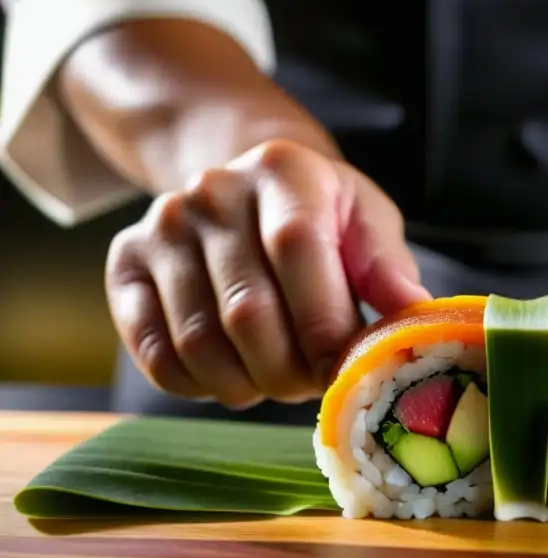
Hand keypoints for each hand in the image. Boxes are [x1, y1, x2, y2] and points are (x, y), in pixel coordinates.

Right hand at [106, 139, 431, 407]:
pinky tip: (233, 377)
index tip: (347, 373)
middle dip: (291, 371)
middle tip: (314, 385)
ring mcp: (161, 227)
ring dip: (247, 385)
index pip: (297, 250)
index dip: (324, 326)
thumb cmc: (320, 213)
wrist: (246, 185)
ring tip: (279, 380)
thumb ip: (387, 265)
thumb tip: (413, 312)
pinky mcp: (124, 265)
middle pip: (247, 311)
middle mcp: (212, 191)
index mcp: (283, 170)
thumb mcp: (365, 219)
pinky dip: (200, 386)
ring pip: (199, 343)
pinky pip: (156, 354)